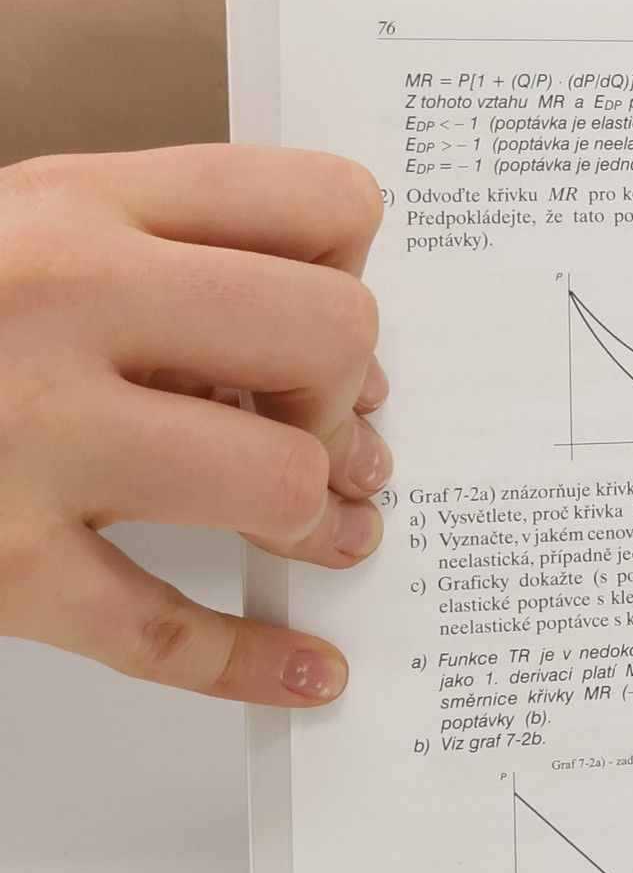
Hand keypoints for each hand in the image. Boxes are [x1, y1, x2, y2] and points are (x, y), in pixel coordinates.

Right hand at [0, 144, 388, 703]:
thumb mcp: (19, 229)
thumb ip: (153, 252)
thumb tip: (326, 343)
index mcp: (73, 206)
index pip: (314, 202)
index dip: (358, 269)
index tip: (332, 325)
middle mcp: (56, 303)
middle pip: (327, 333)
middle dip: (347, 397)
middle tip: (330, 434)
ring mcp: (24, 439)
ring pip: (274, 483)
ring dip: (318, 521)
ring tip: (322, 534)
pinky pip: (163, 631)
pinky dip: (250, 662)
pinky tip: (304, 671)